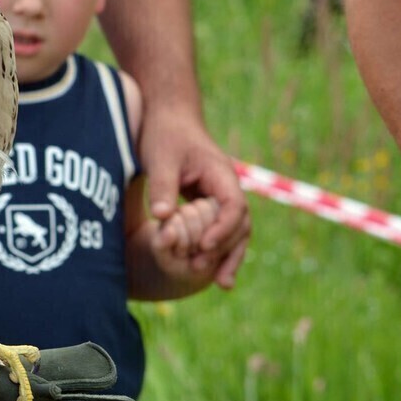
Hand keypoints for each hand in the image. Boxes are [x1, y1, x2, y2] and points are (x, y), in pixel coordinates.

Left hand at [138, 106, 250, 288]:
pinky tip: (209, 270)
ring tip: (221, 284)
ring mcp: (220, 195)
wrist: (167, 116)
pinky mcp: (208, 202)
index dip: (222, 229)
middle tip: (210, 274)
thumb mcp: (160, 158)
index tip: (206, 247)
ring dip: (229, 255)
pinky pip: (219, 228)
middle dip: (228, 250)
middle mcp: (227, 187)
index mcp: (221, 174)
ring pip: (234, 230)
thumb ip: (163, 187)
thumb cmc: (164, 134)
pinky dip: (217, 247)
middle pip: (240, 224)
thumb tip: (162, 217)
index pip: (233, 207)